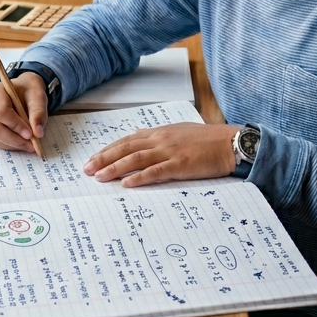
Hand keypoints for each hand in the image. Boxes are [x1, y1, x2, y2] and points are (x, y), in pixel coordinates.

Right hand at [0, 71, 48, 151]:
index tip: (30, 134)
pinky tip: (21, 143)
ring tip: (29, 145)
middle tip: (32, 145)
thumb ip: (38, 113)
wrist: (23, 90)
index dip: (15, 125)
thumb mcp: (38, 96)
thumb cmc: (28, 91)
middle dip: (14, 139)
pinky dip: (9, 145)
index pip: (1, 111)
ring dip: (13, 144)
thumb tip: (38, 133)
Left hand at [83, 123, 240, 187]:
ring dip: (115, 168)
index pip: (126, 140)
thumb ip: (158, 136)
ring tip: (99, 177)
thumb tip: (138, 136)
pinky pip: (156, 172)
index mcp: (159, 132)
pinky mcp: (180, 165)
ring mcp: (170, 151)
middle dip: (104, 159)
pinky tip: (127, 183)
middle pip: (125, 148)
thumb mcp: (178, 132)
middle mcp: (160, 139)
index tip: (92, 159)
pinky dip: (139, 177)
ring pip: (135, 159)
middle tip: (86, 170)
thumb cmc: (207, 140)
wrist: (230, 143)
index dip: (107, 150)